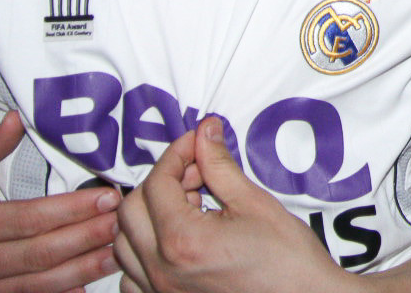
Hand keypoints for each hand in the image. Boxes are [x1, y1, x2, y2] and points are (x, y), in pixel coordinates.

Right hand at [0, 110, 120, 292]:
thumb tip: (16, 118)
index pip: (27, 218)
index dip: (71, 210)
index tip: (107, 197)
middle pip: (38, 254)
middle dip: (86, 238)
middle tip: (123, 222)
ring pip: (36, 284)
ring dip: (81, 269)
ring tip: (117, 253)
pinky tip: (86, 283)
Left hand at [114, 118, 347, 292]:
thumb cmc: (287, 260)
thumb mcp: (255, 203)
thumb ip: (220, 166)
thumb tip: (206, 133)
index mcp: (183, 241)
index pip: (157, 184)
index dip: (176, 154)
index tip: (197, 143)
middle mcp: (162, 271)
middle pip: (130, 211)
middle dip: (160, 183)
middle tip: (195, 174)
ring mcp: (161, 292)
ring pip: (124, 245)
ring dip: (147, 218)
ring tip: (188, 208)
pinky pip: (131, 278)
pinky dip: (142, 254)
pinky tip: (175, 243)